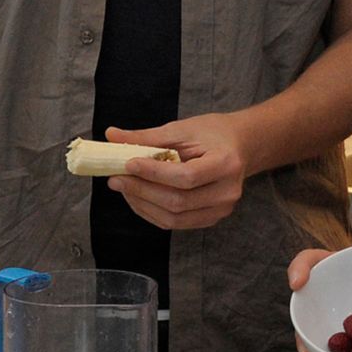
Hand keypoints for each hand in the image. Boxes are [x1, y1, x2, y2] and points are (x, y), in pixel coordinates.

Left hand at [103, 116, 249, 231]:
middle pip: (178, 202)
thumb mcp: (182, 128)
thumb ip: (147, 136)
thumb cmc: (212, 134)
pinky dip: (152, 212)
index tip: (127, 163)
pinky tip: (137, 197)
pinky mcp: (211, 219)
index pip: (186, 176)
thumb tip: (111, 135)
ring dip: (143, 204)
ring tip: (123, 188)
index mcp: (225, 164)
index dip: (154, 173)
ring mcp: (220, 210)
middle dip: (142, 191)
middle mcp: (227, 192)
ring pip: (174, 218)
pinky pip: (176, 223)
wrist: (240, 147)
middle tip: (115, 178)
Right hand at [286, 198, 351, 351]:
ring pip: (327, 333)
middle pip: (309, 308)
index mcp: (335, 264)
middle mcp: (334, 292)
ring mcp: (347, 316)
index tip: (297, 282)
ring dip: (321, 350)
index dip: (299, 269)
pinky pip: (351, 348)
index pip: (309, 261)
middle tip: (304, 347)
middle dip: (303, 329)